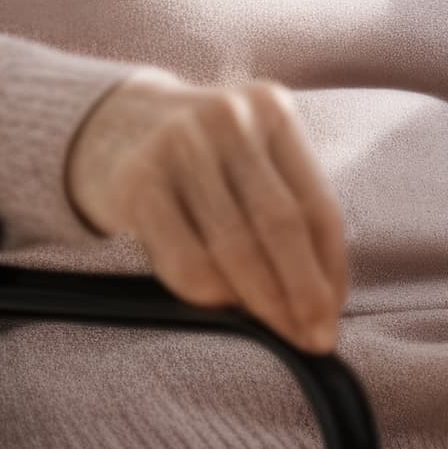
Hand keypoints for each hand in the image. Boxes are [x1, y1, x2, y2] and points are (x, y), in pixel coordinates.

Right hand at [65, 74, 349, 353]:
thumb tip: (324, 301)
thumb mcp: (251, 157)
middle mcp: (228, 118)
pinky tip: (221, 304)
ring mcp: (178, 145)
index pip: (316, 203)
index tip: (333, 315)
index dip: (331, 268)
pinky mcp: (137, 182)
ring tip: (273, 330)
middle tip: (315, 340)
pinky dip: (211, 296)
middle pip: (281, 224)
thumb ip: (287, 209)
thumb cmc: (203, 158)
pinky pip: (185, 260)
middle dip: (303, 292)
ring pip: (234, 247)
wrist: (114, 128)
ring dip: (261, 302)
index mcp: (271, 108)